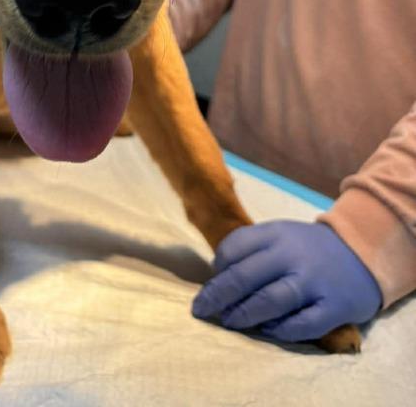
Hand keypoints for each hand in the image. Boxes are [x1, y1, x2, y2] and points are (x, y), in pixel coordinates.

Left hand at [192, 221, 381, 342]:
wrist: (361, 253)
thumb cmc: (308, 249)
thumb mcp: (280, 234)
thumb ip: (251, 248)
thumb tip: (217, 275)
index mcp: (276, 233)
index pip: (235, 247)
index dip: (218, 267)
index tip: (212, 282)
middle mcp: (293, 255)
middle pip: (246, 276)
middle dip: (218, 295)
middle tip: (202, 309)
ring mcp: (314, 282)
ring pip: (270, 300)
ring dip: (244, 314)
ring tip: (229, 321)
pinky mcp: (334, 307)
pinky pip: (302, 324)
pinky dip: (281, 330)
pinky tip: (267, 331)